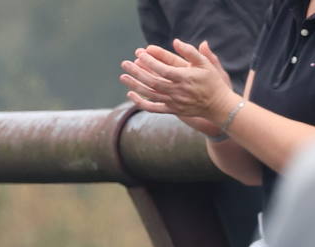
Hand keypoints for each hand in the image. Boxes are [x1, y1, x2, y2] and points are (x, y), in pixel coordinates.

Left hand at [120, 40, 236, 123]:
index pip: (163, 69)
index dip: (150, 61)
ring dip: (134, 85)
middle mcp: (177, 90)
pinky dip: (140, 102)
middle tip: (124, 63)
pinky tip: (130, 94)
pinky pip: (152, 108)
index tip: (139, 53)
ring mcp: (173, 102)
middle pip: (152, 81)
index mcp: (185, 77)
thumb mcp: (206, 64)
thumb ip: (191, 52)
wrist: (218, 105)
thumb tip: (176, 41)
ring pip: (149, 94)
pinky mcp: (171, 110)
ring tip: (123, 76)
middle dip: (136, 72)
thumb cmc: (212, 81)